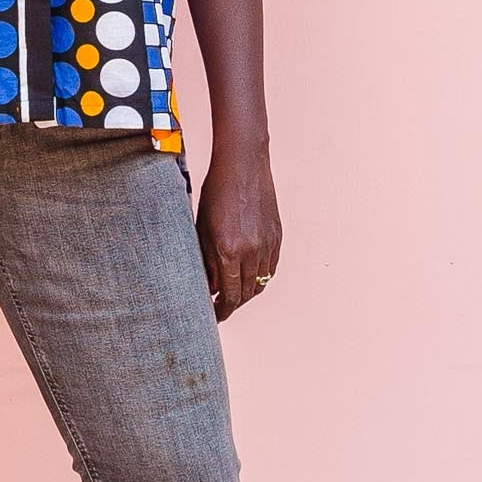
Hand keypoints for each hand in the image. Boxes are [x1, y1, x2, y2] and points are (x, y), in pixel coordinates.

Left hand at [195, 145, 281, 321]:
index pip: (229, 295)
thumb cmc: (215, 192)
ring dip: (247, 293)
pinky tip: (249, 277)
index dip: (222, 310)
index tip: (215, 317)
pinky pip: (271, 268)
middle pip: (246, 294)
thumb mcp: (203, 228)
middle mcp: (251, 250)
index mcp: (228, 250)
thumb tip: (210, 288)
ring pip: (261, 283)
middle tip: (221, 307)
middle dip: (234, 304)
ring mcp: (268, 244)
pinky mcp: (278, 236)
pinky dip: (261, 277)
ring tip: (234, 294)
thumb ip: (206, 261)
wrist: (243, 164)